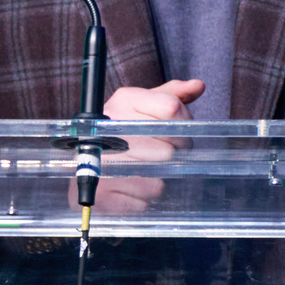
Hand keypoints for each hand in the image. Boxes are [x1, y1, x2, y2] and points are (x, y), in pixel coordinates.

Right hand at [82, 78, 204, 214]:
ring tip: (145, 170)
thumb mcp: (144, 107)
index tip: (177, 133)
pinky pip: (143, 199)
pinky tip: (132, 187)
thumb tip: (198, 86)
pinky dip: (143, 198)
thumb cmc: (123, 132)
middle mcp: (111, 125)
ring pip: (159, 176)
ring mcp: (103, 158)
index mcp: (125, 100)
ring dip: (157, 177)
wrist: (86, 162)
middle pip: (169, 148)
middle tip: (162, 155)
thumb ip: (172, 96)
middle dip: (173, 154)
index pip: (172, 108)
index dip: (182, 124)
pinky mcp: (102, 189)